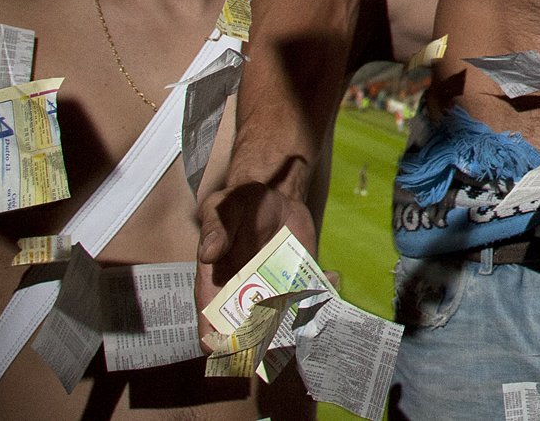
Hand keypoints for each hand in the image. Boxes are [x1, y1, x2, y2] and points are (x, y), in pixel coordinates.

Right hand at [197, 178, 318, 344]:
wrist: (272, 193)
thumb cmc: (237, 204)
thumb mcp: (221, 209)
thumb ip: (215, 229)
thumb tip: (208, 254)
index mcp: (216, 288)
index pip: (211, 329)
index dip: (219, 346)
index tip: (237, 347)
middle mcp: (245, 297)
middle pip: (250, 336)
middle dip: (265, 342)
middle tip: (282, 329)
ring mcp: (274, 291)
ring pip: (284, 323)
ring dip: (299, 323)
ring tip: (311, 305)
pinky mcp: (299, 279)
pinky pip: (311, 296)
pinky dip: (323, 292)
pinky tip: (331, 276)